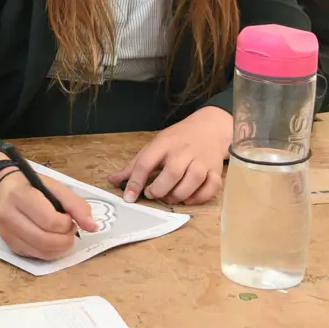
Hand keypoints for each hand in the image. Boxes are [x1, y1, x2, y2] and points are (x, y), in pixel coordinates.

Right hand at [0, 170, 97, 259]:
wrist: (3, 188)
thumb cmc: (32, 185)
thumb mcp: (55, 187)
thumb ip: (76, 205)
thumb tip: (93, 227)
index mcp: (20, 195)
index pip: (49, 221)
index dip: (67, 224)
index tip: (69, 217)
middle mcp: (9, 215)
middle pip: (45, 240)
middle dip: (66, 239)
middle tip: (70, 229)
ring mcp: (7, 232)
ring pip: (41, 252)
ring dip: (60, 248)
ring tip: (63, 235)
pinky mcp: (9, 244)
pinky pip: (35, 256)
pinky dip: (50, 252)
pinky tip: (52, 240)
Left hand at [108, 107, 231, 204]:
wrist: (209, 128)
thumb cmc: (177, 139)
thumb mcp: (154, 146)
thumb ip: (134, 165)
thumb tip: (112, 180)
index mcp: (164, 143)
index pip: (146, 162)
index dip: (135, 182)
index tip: (129, 197)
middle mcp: (184, 151)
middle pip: (172, 174)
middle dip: (159, 189)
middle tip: (152, 194)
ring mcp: (202, 161)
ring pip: (192, 182)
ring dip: (177, 196)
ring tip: (167, 197)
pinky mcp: (216, 171)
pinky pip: (210, 188)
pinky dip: (198, 197)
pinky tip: (187, 199)